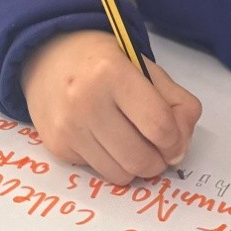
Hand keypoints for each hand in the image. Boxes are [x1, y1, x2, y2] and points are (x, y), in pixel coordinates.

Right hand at [21, 30, 201, 184]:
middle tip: (158, 148)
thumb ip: (177, 103)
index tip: (175, 140)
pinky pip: (98, 171)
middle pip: (140, 158)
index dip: (176, 140)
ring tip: (134, 144)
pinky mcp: (57, 146)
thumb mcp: (147, 69)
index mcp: (113, 72)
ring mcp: (68, 127)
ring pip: (120, 174)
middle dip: (158, 161)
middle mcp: (86, 101)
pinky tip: (106, 139)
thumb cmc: (105, 62)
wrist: (50, 56)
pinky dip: (111, 162)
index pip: (158, 125)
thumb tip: (179, 148)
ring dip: (135, 166)